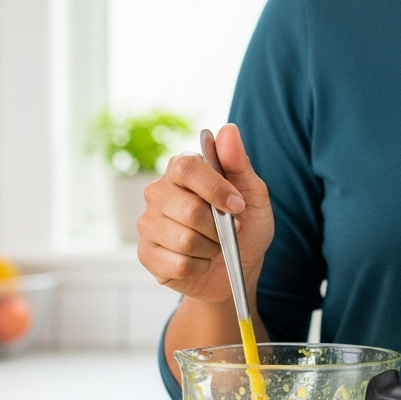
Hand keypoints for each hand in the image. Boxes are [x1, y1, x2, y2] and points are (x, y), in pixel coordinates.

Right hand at [137, 123, 273, 304]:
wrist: (236, 269)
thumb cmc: (245, 227)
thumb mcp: (253, 195)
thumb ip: (239, 163)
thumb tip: (228, 130)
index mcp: (182, 169)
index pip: (187, 167)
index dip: (215, 189)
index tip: (238, 206)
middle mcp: (159, 192)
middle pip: (188, 210)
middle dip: (220, 228)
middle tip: (230, 232)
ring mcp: (148, 223)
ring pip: (185, 240)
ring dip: (212, 249)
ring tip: (215, 246)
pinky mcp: (146, 254)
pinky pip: (178, 264)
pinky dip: (199, 267)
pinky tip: (201, 261)